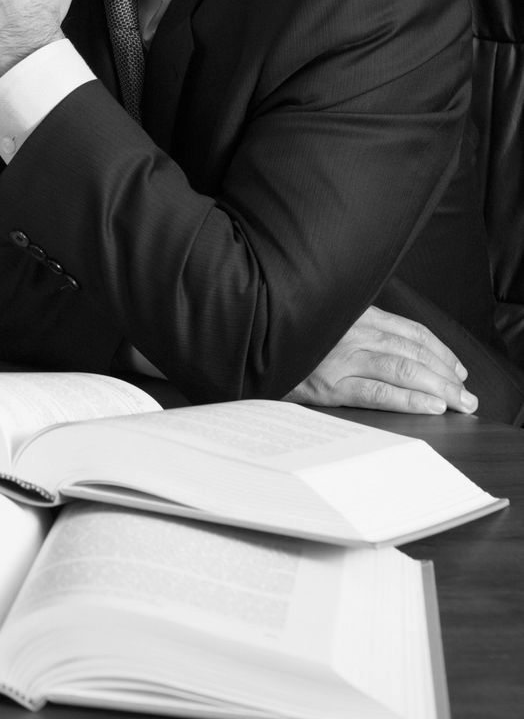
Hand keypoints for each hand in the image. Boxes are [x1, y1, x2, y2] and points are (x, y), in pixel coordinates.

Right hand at [286, 306, 476, 414]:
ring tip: (459, 403)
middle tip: (467, 395)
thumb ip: (355, 324)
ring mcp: (340, 359)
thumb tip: (399, 345)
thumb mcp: (324, 319)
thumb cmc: (289, 335)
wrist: (250, 344)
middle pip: (413, 352)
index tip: (457, 368)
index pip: (410, 330)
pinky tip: (431, 406)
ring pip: (403, 371)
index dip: (440, 350)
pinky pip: (379, 394)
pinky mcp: (328, 386)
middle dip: (447, 375)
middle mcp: (350, 332)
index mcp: (352, 313)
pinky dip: (410, 399)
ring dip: (439, 388)